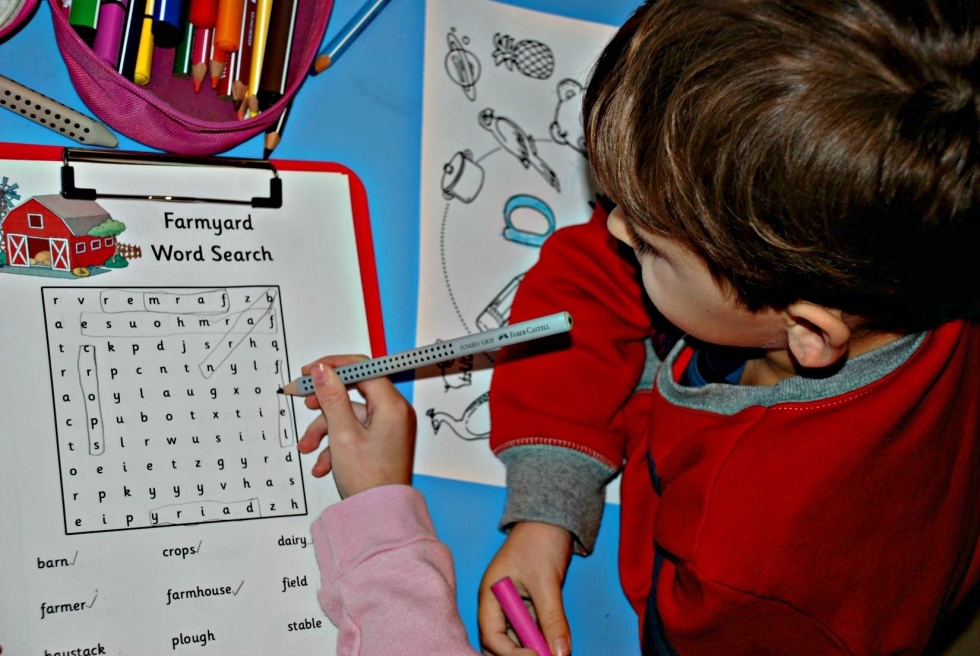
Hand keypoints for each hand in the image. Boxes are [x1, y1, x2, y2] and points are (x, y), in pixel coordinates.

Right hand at [296, 355, 416, 497]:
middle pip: (354, 394)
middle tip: (302, 401)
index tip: (309, 371)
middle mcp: (394, 414)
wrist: (379, 518)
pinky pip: (354, 434)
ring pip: (349, 417)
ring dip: (325, 432)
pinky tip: (323, 466)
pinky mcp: (381, 444)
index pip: (363, 369)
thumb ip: (331, 397)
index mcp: (392, 405)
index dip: (334, 367)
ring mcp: (388, 429)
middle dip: (325, 404)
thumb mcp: (342, 434)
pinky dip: (336, 446)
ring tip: (307, 449)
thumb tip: (322, 369)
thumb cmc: (368, 479)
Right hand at [479, 522, 573, 655]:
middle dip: (519, 654)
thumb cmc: (541, 541)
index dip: (512, 654)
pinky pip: (532, 630)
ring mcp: (514, 605)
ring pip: (518, 639)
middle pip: (500, 643)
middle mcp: (498, 604)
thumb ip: (552, 618)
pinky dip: (542, 639)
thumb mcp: (546, 581)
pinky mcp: (530, 605)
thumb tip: (559, 652)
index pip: (491, 636)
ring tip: (553, 651)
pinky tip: (556, 643)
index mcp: (491, 596)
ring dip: (534, 647)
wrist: (552, 520)